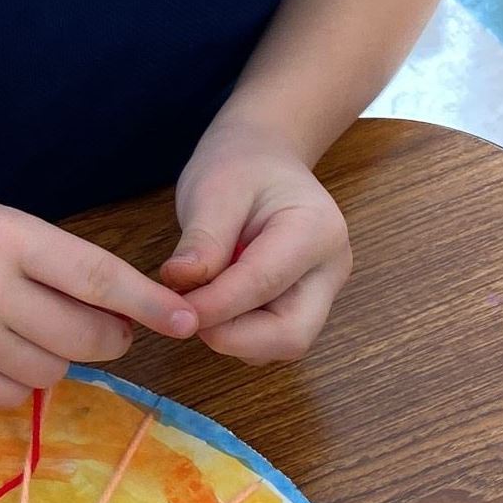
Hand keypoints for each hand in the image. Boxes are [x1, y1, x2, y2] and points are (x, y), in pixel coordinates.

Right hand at [0, 196, 198, 406]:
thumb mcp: (7, 226)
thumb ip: (64, 265)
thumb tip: (133, 319)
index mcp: (7, 239)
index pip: (96, 277)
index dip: (147, 303)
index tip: (184, 320)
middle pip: (83, 336)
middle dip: (109, 336)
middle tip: (104, 326)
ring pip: (53, 371)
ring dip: (58, 356)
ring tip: (28, 327)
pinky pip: (16, 396)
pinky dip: (21, 379)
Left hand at [160, 122, 349, 362]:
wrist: (264, 157)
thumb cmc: (241, 165)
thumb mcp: (214, 188)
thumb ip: (202, 239)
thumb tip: (180, 284)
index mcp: (316, 230)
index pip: (264, 284)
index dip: (216, 306)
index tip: (172, 308)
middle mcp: (329, 270)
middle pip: (291, 335)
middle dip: (233, 337)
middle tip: (185, 314)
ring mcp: (321, 292)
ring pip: (281, 345)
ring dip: (233, 337)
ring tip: (198, 296)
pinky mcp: (303, 307)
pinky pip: (270, 339)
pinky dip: (237, 333)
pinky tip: (213, 301)